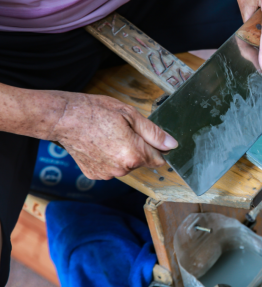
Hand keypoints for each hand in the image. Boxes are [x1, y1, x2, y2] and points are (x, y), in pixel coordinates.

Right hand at [47, 92, 177, 179]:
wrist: (63, 118)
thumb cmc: (96, 112)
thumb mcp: (130, 115)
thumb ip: (154, 133)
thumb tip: (172, 145)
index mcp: (134, 154)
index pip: (159, 159)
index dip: (156, 147)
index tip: (147, 136)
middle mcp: (122, 169)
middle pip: (142, 161)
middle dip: (138, 148)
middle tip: (122, 130)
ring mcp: (107, 174)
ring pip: (126, 165)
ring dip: (123, 154)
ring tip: (108, 136)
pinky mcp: (95, 175)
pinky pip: (111, 168)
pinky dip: (109, 159)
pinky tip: (99, 145)